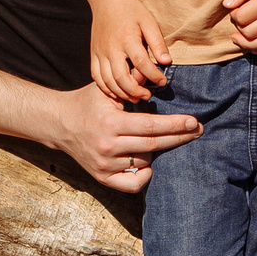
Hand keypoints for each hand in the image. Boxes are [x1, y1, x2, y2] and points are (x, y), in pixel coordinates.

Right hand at [48, 82, 200, 192]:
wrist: (59, 123)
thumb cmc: (86, 103)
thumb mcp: (107, 89)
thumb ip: (132, 82)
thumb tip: (158, 71)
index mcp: (111, 124)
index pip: (151, 126)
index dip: (175, 125)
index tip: (194, 122)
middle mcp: (107, 146)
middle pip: (153, 145)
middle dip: (179, 137)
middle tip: (197, 131)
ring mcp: (104, 165)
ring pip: (145, 162)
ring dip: (156, 152)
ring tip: (158, 140)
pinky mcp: (102, 177)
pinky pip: (132, 184)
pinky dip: (145, 175)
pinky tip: (148, 164)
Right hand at [89, 0, 171, 102]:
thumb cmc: (131, 10)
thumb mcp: (148, 21)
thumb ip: (157, 42)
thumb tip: (166, 62)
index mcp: (127, 38)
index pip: (141, 63)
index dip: (153, 76)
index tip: (163, 82)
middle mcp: (111, 48)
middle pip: (121, 77)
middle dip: (136, 91)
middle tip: (148, 96)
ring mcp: (100, 52)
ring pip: (108, 80)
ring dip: (122, 93)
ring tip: (135, 98)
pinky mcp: (94, 54)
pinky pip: (97, 77)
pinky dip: (106, 88)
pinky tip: (118, 92)